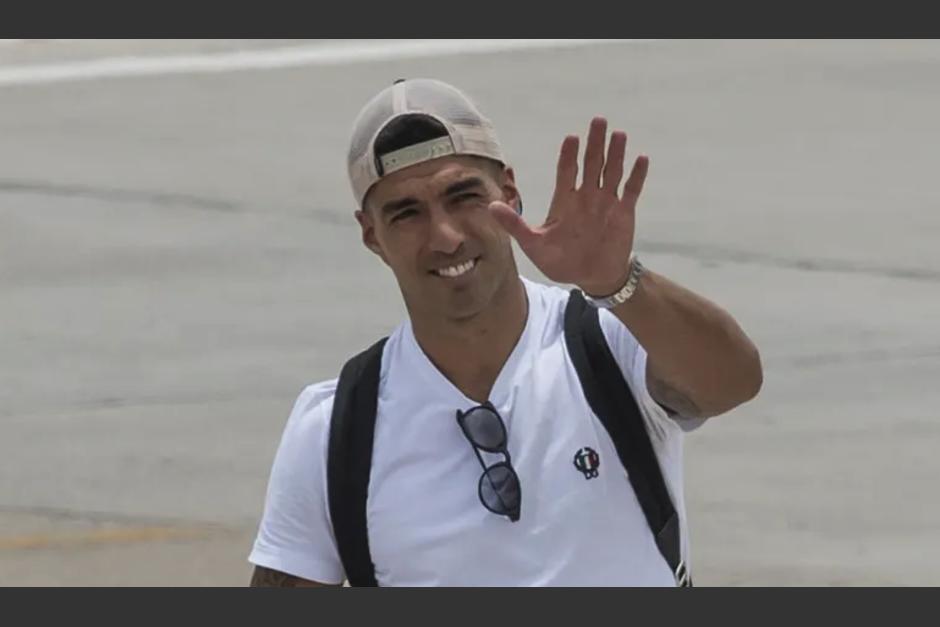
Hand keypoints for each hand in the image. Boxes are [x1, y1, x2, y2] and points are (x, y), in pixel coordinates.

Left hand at [489, 117, 648, 295]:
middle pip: (591, 164)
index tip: (571, 138)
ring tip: (619, 134)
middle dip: (594, 143)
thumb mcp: (533, 244)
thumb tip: (491, 207)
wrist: (592, 278)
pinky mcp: (623, 213)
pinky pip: (631, 190)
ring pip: (611, 172)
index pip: (567, 171)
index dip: (569, 155)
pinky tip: (641, 159)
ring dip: (616, 154)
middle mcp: (586, 197)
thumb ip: (515, 224)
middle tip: (598, 120)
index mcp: (565, 201)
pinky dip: (636, 176)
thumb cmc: (561, 262)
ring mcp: (606, 203)